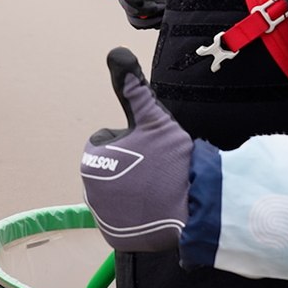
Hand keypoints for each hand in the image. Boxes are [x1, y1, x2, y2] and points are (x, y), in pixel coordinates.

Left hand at [81, 47, 191, 252]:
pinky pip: (123, 217)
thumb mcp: (153, 118)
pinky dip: (137, 213)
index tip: (152, 152)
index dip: (133, 143)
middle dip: (131, 166)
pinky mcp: (116, 237)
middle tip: (158, 171)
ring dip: (134, 189)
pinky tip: (155, 208)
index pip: (108, 142)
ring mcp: (102, 218)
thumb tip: (115, 50)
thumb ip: (131, 87)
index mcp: (91, 161)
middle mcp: (88, 192)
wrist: (199, 206)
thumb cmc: (174, 159)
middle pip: (112, 168)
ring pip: (118, 191)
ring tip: (159, 188)